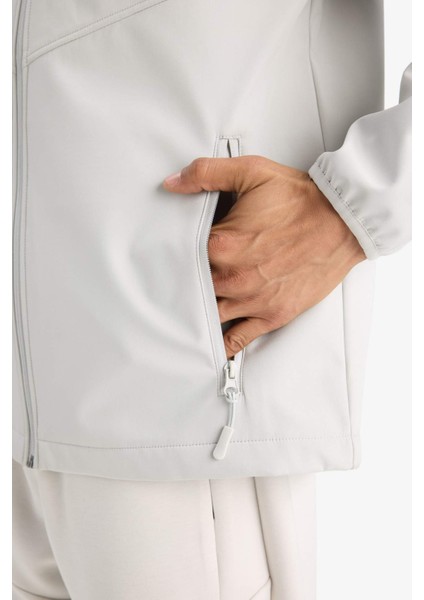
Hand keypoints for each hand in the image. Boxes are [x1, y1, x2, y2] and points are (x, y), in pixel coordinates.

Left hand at [163, 155, 365, 358]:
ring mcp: (253, 300)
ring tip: (188, 305)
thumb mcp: (251, 172)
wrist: (343, 221)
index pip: (181, 255)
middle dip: (184, 280)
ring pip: (210, 314)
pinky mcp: (272, 314)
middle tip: (176, 277)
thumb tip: (173, 182)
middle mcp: (235, 278)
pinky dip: (223, 344)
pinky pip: (239, 338)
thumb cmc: (301, 201)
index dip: (174, 251)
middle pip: (192, 287)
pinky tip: (212, 343)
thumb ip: (206, 174)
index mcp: (224, 245)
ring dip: (199, 310)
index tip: (171, 249)